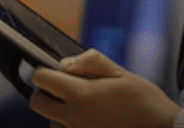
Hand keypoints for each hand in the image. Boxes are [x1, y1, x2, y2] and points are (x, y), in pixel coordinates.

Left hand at [30, 49, 180, 127]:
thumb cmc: (145, 101)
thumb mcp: (120, 73)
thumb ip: (90, 63)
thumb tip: (65, 63)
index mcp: (81, 95)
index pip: (41, 80)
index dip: (44, 71)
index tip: (53, 71)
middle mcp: (74, 118)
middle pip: (38, 103)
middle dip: (45, 93)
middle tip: (64, 88)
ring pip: (52, 123)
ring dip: (60, 114)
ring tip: (85, 108)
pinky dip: (72, 127)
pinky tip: (91, 120)